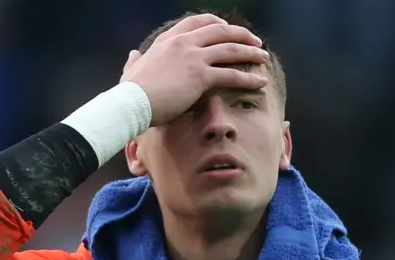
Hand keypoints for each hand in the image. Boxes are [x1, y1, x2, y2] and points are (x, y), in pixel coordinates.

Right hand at [120, 13, 269, 126]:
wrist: (131, 103)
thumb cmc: (130, 92)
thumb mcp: (131, 70)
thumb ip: (135, 60)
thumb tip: (133, 54)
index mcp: (168, 40)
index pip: (196, 22)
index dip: (215, 23)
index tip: (226, 28)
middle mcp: (183, 43)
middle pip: (219, 31)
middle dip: (240, 34)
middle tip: (254, 41)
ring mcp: (193, 57)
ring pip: (230, 49)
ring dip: (250, 52)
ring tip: (263, 57)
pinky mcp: (201, 76)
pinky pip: (232, 74)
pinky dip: (249, 77)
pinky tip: (261, 81)